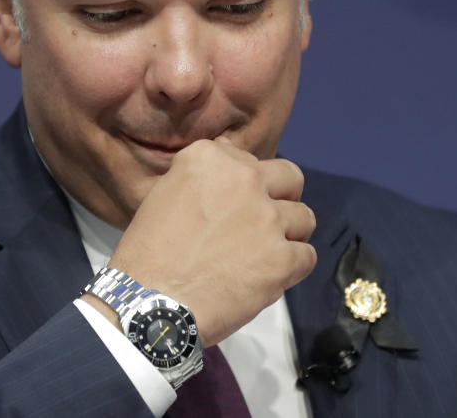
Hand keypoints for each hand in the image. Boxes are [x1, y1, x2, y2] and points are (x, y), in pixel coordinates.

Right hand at [105, 139, 316, 345]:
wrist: (149, 304)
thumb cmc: (149, 253)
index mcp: (212, 159)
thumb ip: (204, 174)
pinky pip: (307, 256)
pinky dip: (292, 269)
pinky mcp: (281, 259)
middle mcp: (245, 180)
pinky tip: (267, 277)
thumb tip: (230, 152)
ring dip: (288, 235)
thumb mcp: (166, 194)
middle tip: (262, 224)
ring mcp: (267, 219)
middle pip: (291, 179)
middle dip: (282, 198)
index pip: (251, 161)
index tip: (231, 208)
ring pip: (304, 219)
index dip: (247, 186)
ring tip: (263, 256)